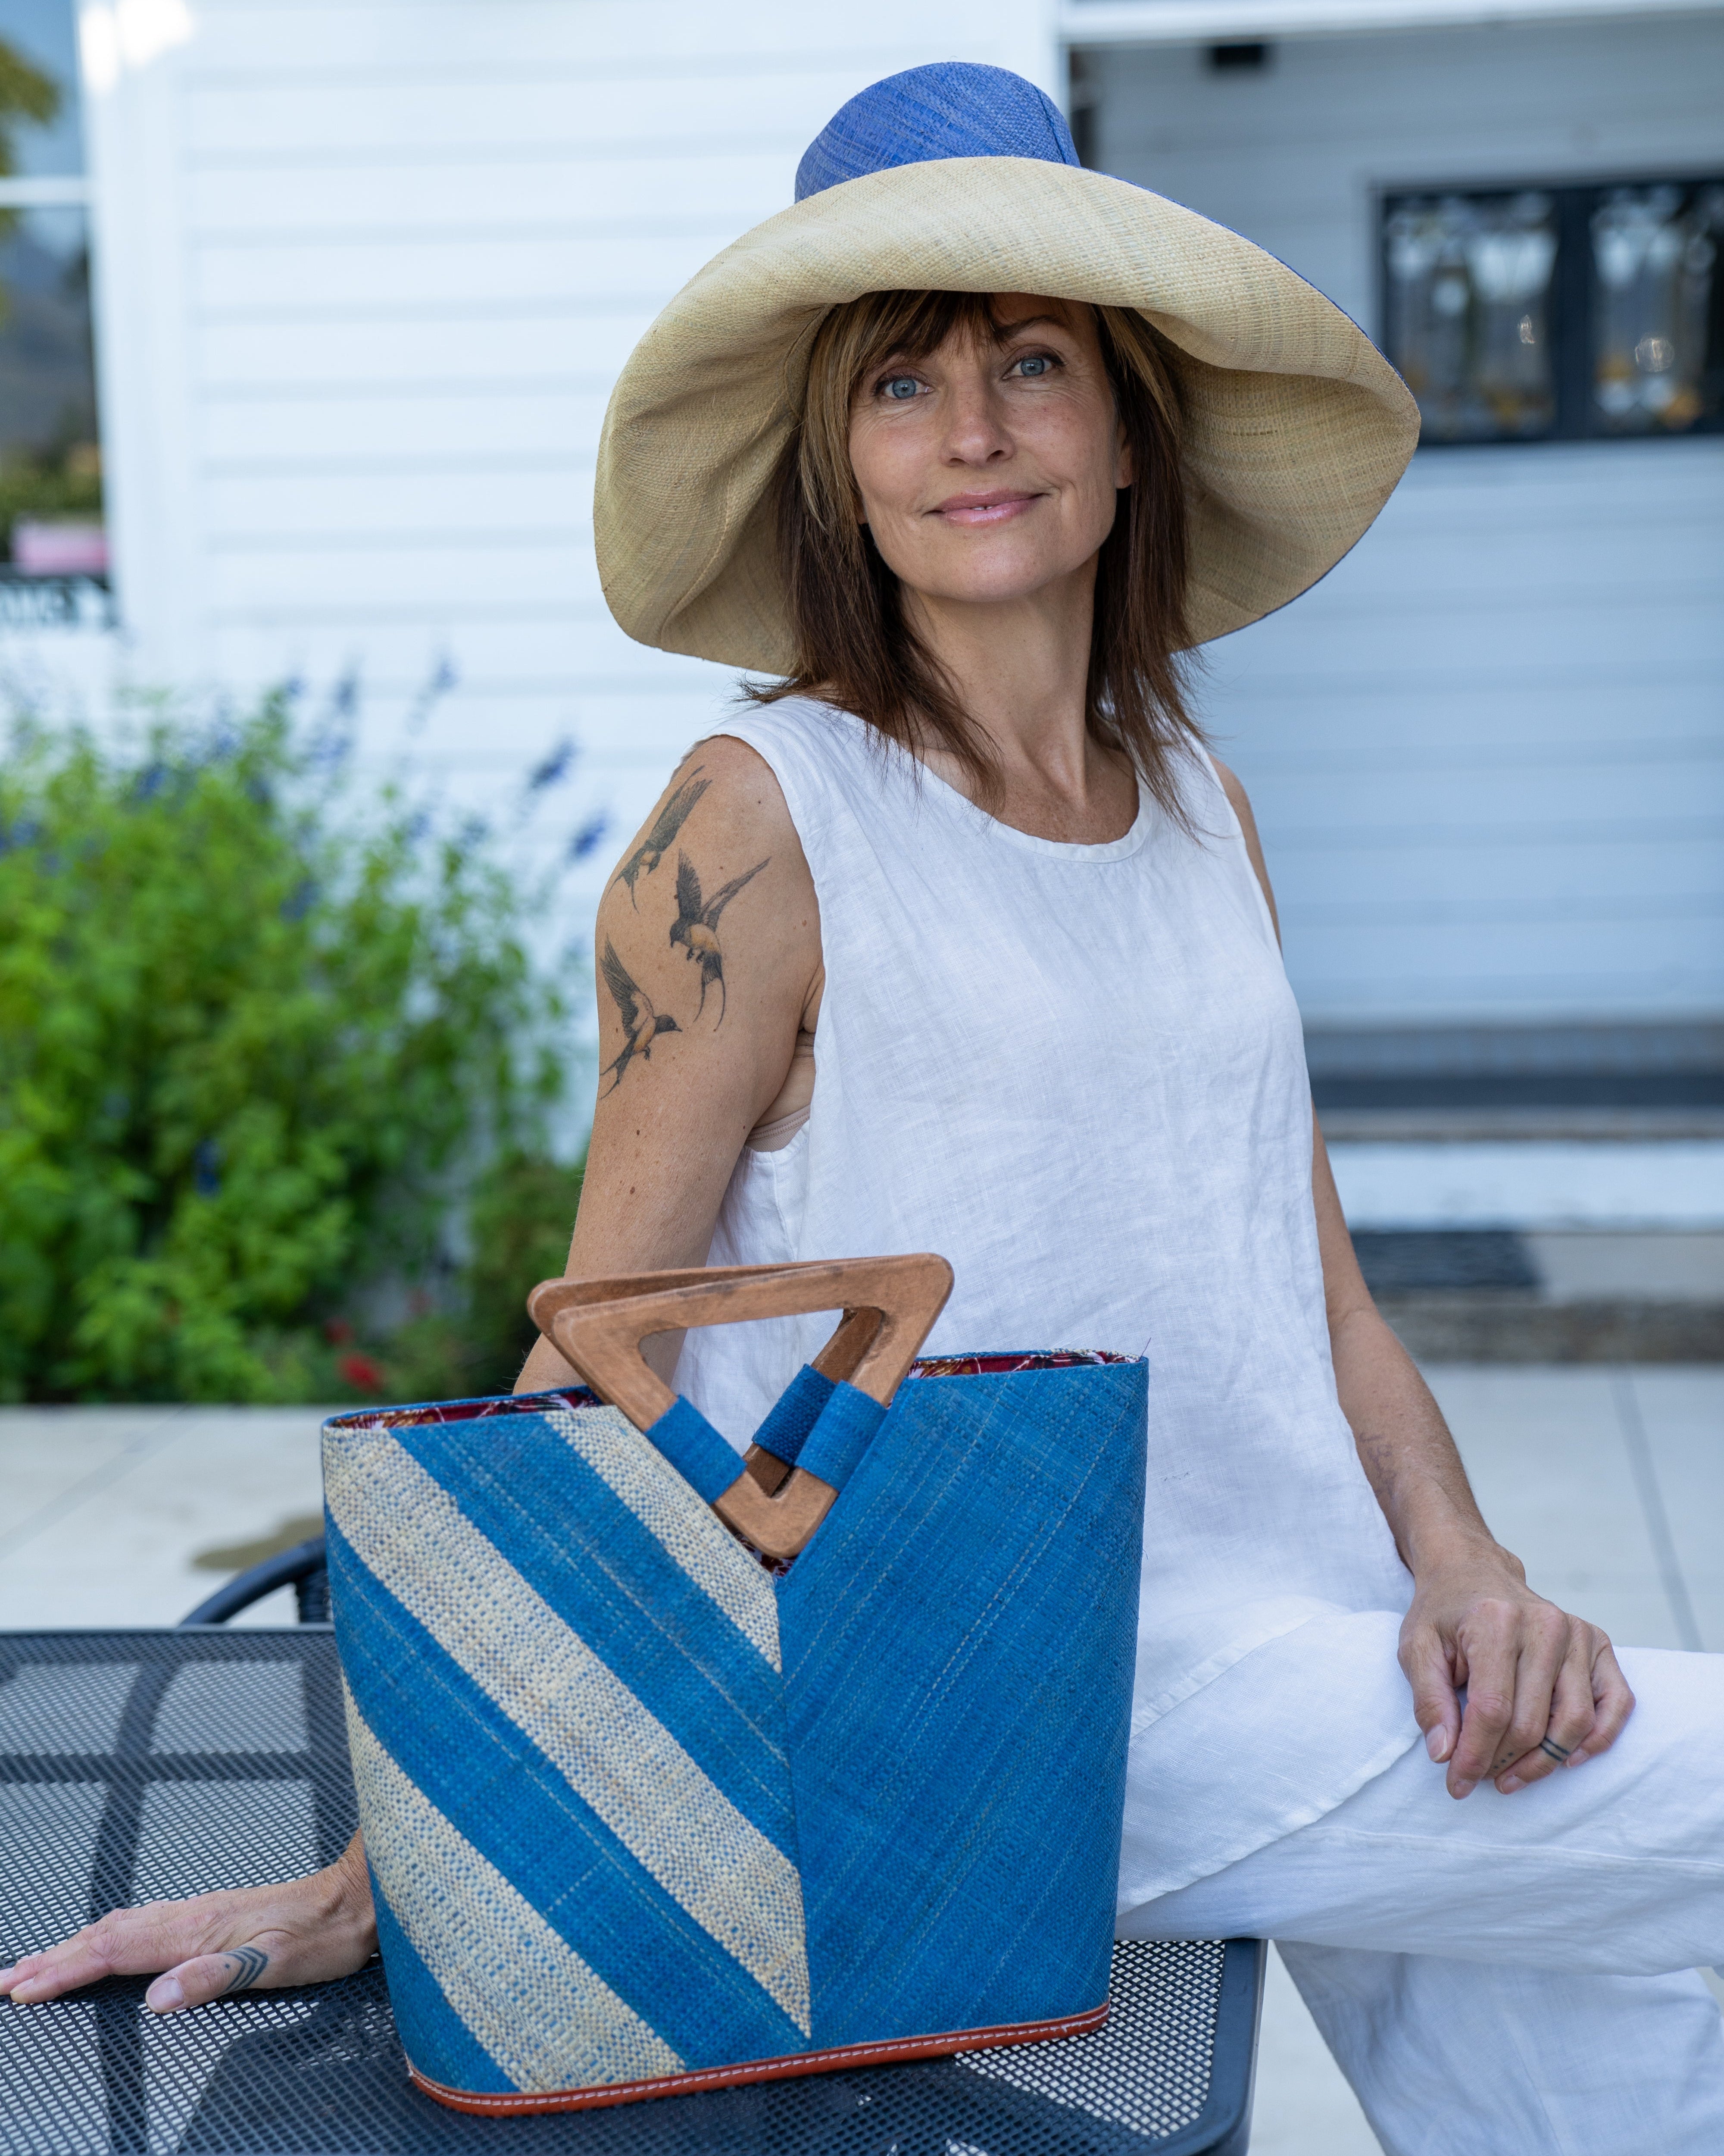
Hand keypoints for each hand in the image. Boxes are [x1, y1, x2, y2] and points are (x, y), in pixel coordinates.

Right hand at [1, 1832, 374, 2013]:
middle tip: (3, 1979)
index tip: (20, 1989)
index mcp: (195, 1932)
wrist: (356, 1899)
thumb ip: (214, 1978)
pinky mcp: (211, 1916)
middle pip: (104, 1937)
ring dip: (73, 1945)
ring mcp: (198, 1913)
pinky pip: (142, 1924)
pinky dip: (106, 1935)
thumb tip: (156, 1998)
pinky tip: (103, 1940)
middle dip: (50, 1958)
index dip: (63, 1972)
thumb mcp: (274, 1964)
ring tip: (35, 1961)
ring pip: (120, 1927)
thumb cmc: (322, 1936)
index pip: (113, 1953)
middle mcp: (190, 1917)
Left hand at [1399, 1549, 1634, 1799]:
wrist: (1473, 1572)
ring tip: (1512, 1777)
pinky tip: (1566, 1760)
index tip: (1457, 1783)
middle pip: (1533, 1722)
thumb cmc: (1444, 1614)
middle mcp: (1545, 1625)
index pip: (1492, 1709)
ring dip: (1543, 1762)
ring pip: (1575, 1722)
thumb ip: (1428, 1701)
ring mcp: (1577, 1634)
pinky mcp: (1598, 1644)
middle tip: (1480, 1779)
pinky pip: (1616, 1703)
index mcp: (1496, 1622)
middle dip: (1503, 1762)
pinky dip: (1597, 1740)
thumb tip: (1444, 1755)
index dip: (1475, 1756)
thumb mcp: (1416, 1648)